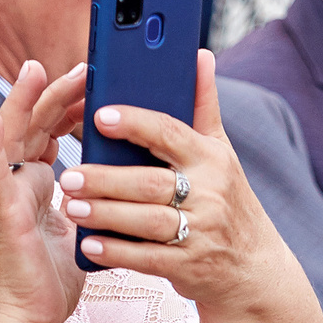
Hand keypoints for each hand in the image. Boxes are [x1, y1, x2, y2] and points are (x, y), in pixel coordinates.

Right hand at [0, 57, 90, 322]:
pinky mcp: (1, 213)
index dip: (71, 102)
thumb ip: (91, 200)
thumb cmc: (48, 282)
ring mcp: (6, 194)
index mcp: (37, 183)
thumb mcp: (82, 226)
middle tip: (85, 64)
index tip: (95, 80)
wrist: (25, 322)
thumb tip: (120, 180)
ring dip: (26, 100)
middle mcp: (18, 182)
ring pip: (14, 136)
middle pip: (37, 123)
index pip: (53, 130)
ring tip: (37, 68)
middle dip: (59, 91)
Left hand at [59, 50, 295, 308]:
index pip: (170, 133)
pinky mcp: (188, 266)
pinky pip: (147, 258)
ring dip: (105, 214)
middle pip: (150, 182)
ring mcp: (199, 232)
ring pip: (145, 221)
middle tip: (69, 175)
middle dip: (106, 179)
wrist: (253, 268)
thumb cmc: (228, 200)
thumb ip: (203, 105)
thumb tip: (199, 54)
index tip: (100, 115)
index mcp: (210, 158)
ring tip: (70, 206)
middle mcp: (208, 194)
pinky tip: (89, 243)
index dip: (135, 123)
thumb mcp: (221, 152)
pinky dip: (116, 252)